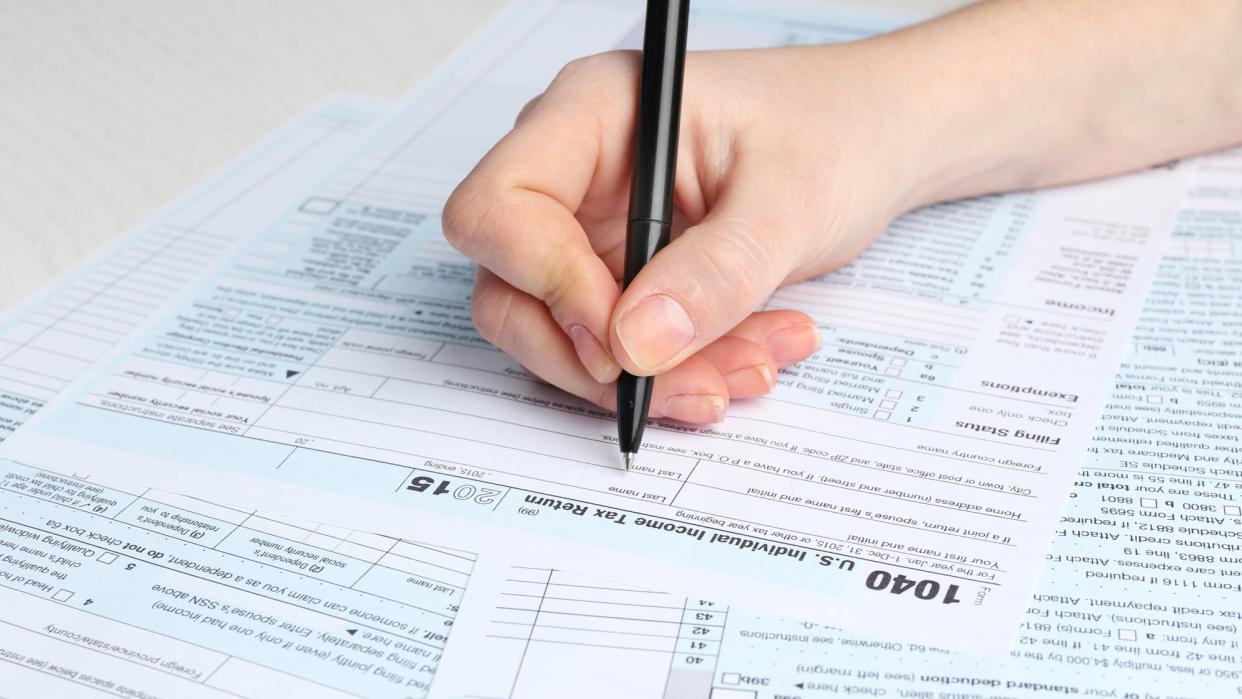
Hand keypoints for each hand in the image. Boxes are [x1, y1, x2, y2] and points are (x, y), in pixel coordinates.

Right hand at [444, 46, 918, 422]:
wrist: (878, 142)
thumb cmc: (838, 128)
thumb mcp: (791, 200)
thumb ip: (716, 272)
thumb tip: (635, 346)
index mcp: (594, 113)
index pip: (499, 207)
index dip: (545, 283)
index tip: (621, 340)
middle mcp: (576, 172)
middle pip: (512, 289)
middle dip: (599, 358)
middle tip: (695, 381)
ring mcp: (594, 228)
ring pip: (565, 336)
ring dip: (653, 376)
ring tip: (754, 363)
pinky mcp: (621, 275)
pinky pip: (618, 348)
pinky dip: (678, 371)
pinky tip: (749, 353)